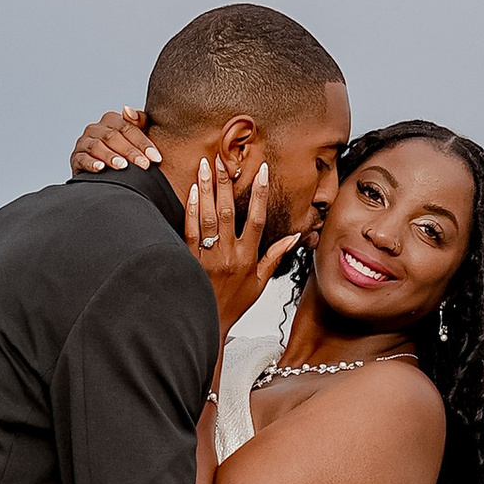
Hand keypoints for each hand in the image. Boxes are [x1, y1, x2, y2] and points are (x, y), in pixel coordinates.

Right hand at [72, 105, 159, 174]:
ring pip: (97, 147)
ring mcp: (84, 142)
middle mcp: (95, 128)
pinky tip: (100, 168)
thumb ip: (138, 121)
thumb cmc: (125, 151)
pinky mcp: (76, 158)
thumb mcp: (135, 136)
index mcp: (111, 120)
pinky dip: (91, 163)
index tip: (156, 157)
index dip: (143, 143)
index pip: (128, 128)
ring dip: (110, 156)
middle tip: (144, 165)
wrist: (106, 172)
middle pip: (113, 137)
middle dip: (130, 152)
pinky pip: (82, 158)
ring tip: (123, 166)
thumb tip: (127, 109)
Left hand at [185, 152, 299, 338]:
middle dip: (226, 184)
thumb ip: (275, 256)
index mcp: (249, 258)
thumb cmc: (234, 304)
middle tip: (223, 160)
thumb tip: (294, 235)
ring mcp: (208, 257)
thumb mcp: (261, 283)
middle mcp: (230, 255)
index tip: (261, 170)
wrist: (208, 324)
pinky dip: (190, 210)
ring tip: (204, 167)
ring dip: (206, 190)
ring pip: (208, 218)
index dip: (260, 193)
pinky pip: (190, 231)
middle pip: (229, 212)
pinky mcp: (189, 260)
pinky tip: (191, 193)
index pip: (258, 219)